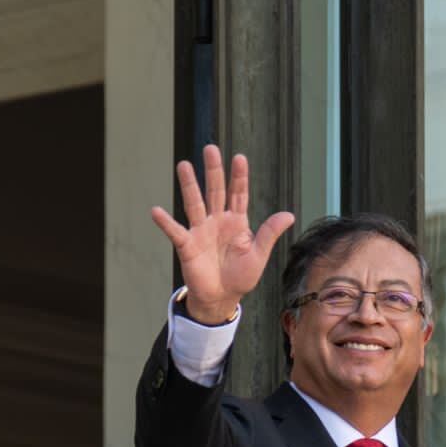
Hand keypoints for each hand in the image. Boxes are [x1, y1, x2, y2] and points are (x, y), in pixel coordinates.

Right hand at [149, 145, 295, 323]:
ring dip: (189, 185)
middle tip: (211, 148)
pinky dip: (166, 222)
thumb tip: (289, 214)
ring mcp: (200, 231)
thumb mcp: (259, 255)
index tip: (239, 158)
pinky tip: (157, 211)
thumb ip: (270, 233)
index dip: (239, 177)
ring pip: (194, 203)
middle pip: (215, 191)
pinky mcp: (187, 245)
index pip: (238, 194)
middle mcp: (217, 221)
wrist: (222, 298)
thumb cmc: (241, 276)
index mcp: (236, 222)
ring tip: (185, 165)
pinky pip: (175, 232)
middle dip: (214, 171)